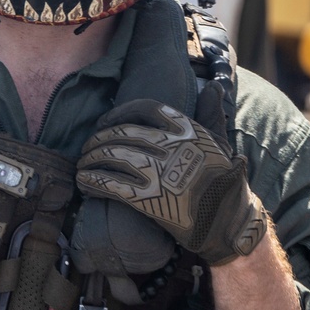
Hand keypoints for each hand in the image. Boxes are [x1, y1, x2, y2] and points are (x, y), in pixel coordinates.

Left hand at [75, 97, 265, 265]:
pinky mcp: (148, 198)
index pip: (145, 108)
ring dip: (91, 160)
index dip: (119, 113)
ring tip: (82, 165)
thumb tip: (214, 87)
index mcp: (185, 129)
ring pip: (112, 157)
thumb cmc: (224, 181)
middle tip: (87, 148)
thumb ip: (212, 113)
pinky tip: (84, 182)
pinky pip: (111, 184)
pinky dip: (92, 181)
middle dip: (98, 140)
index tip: (104, 121)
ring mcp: (157, 172)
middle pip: (121, 133)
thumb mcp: (220, 143)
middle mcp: (169, 146)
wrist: (227, 222)